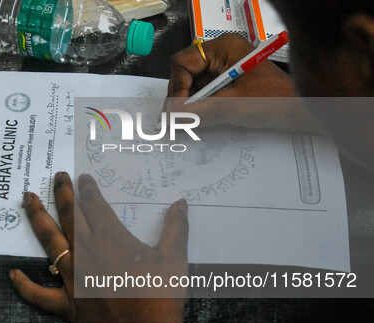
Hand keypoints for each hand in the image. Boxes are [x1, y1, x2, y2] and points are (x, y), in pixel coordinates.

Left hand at [9, 172, 189, 322]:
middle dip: (62, 193)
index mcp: (110, 238)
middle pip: (69, 216)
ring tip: (28, 200)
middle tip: (56, 176)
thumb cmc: (160, 295)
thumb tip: (181, 203)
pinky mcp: (67, 302)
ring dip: (38, 219)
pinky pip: (40, 294)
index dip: (88, 189)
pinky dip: (25, 286)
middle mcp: (85, 252)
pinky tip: (12, 274)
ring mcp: (72, 277)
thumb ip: (176, 228)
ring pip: (50, 242)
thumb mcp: (174, 258)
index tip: (83, 178)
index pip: (95, 205)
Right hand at [165, 34, 315, 132]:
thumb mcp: (231, 106)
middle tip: (175, 124)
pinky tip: (196, 124)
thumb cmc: (273, 102)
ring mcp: (223, 70)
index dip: (177, 87)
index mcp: (223, 48)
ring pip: (191, 87)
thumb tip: (167, 121)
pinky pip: (203, 96)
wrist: (304, 113)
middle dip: (179, 99)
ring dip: (187, 107)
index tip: (178, 112)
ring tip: (184, 126)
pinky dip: (198, 110)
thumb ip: (197, 112)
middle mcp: (220, 55)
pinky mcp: (227, 86)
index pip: (183, 62)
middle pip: (184, 75)